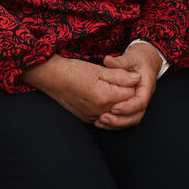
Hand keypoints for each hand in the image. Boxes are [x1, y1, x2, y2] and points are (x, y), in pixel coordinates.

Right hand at [23, 54, 139, 122]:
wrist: (52, 78)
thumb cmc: (73, 70)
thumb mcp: (98, 69)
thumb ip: (120, 75)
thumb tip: (137, 78)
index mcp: (105, 97)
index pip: (131, 94)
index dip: (132, 83)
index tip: (128, 75)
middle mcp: (100, 111)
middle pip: (126, 106)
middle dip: (128, 94)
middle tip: (123, 81)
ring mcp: (93, 117)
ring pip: (117, 115)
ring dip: (120, 104)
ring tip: (116, 90)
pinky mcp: (87, 120)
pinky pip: (106, 120)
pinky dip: (110, 111)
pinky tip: (107, 101)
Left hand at [96, 43, 162, 129]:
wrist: (147, 59)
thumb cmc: (139, 58)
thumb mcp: (131, 57)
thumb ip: (120, 61)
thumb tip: (107, 60)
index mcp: (146, 87)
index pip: (140, 102)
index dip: (127, 107)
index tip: (113, 108)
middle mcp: (143, 97)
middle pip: (136, 116)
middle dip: (120, 120)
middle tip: (103, 118)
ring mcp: (138, 103)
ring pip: (131, 119)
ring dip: (116, 124)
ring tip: (100, 121)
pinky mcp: (132, 105)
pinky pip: (126, 118)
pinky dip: (115, 122)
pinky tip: (102, 121)